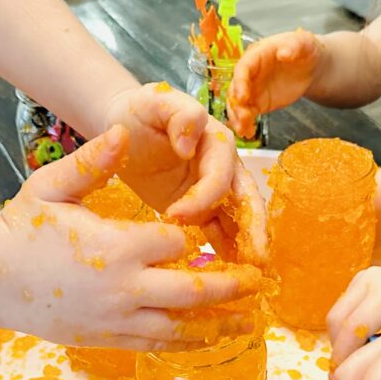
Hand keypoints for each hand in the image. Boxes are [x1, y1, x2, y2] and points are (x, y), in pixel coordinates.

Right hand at [0, 125, 259, 350]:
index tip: (209, 229)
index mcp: (116, 246)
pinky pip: (156, 345)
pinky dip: (186, 344)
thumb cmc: (20, 229)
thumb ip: (92, 162)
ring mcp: (116, 319)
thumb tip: (124, 133)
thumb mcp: (51, 186)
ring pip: (180, 327)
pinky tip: (207, 340)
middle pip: (193, 290)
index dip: (196, 233)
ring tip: (248, 323)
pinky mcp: (106, 339)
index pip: (178, 241)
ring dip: (219, 325)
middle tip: (258, 283)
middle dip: (231, 286)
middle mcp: (123, 288)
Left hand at [103, 82, 266, 263]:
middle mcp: (223, 167)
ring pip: (238, 221)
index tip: (173, 215)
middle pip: (246, 200)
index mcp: (216, 142)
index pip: (219, 175)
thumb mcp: (155, 102)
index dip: (203, 197)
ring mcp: (214, 191)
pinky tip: (229, 277)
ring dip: (246, 247)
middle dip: (253, 230)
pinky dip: (227, 253)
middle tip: (257, 259)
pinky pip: (219, 232)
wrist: (123, 126)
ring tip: (250, 277)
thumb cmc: (139, 112)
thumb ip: (179, 114)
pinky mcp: (201, 210)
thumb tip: (192, 139)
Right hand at [228, 29, 322, 139]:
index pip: (243, 68)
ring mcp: (252, 89)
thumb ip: (294, 46)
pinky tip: (248, 133)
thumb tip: (284, 52)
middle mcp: (250, 72)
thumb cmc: (305, 50)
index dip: (240, 82)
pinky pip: (247, 114)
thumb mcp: (304, 43)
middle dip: (236, 104)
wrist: (311, 67)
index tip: (243, 97)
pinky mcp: (258, 103)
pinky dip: (245, 124)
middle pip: (235, 88)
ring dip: (237, 117)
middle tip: (243, 118)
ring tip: (243, 130)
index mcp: (257, 55)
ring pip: (237, 103)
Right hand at [327, 267, 380, 367]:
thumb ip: (376, 357)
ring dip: (339, 342)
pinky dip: (343, 333)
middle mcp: (372, 278)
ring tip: (352, 363)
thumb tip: (338, 378)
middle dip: (338, 349)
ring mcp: (363, 277)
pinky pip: (341, 312)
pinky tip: (358, 349)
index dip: (344, 356)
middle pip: (337, 319)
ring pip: (335, 316)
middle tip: (343, 374)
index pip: (353, 327)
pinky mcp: (358, 282)